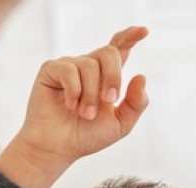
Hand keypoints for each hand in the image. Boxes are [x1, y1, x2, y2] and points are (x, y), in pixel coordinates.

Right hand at [12, 26, 149, 165]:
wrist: (59, 148)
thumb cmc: (87, 136)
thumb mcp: (120, 124)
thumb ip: (136, 103)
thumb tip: (141, 76)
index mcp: (107, 76)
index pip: (120, 48)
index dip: (131, 36)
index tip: (144, 31)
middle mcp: (89, 67)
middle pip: (109, 53)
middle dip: (113, 77)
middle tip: (109, 100)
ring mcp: (70, 66)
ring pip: (90, 65)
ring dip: (91, 95)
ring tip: (85, 114)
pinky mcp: (52, 70)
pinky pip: (69, 69)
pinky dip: (74, 91)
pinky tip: (70, 106)